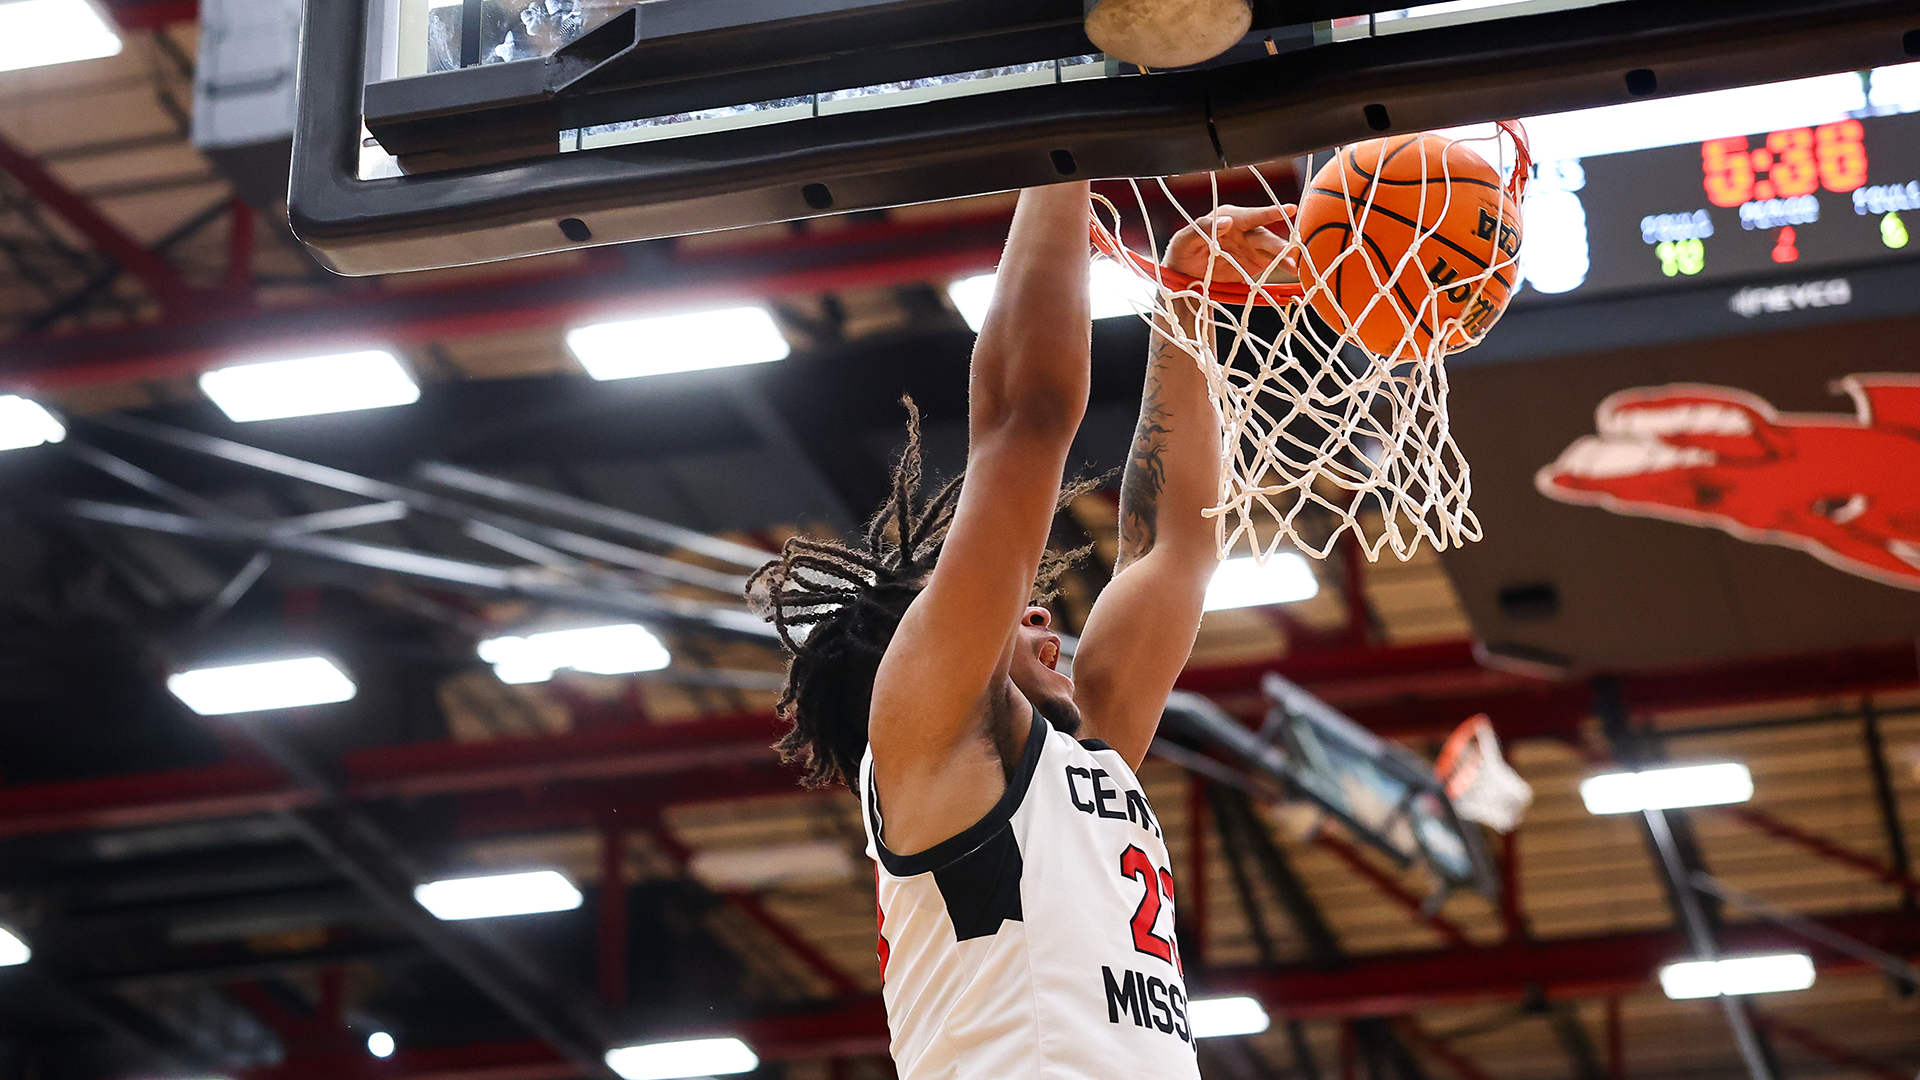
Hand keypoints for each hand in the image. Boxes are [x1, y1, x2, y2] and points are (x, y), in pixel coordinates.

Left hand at [1163, 204, 1297, 286]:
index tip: (1289, 209)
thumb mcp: (1185, 239)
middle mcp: (1244, 231)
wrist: (1183, 272)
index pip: (1252, 215)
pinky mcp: (1253, 264)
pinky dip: (1281, 267)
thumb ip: (1203, 229)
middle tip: (1290, 250)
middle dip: (1278, 244)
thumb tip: (1227, 220)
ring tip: (1293, 267)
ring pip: (1271, 251)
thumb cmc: (1183, 250)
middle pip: (1265, 236)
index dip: (1270, 212)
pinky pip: (1269, 265)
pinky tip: (1292, 272)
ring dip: (1284, 258)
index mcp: (1229, 218)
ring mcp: (1250, 248)